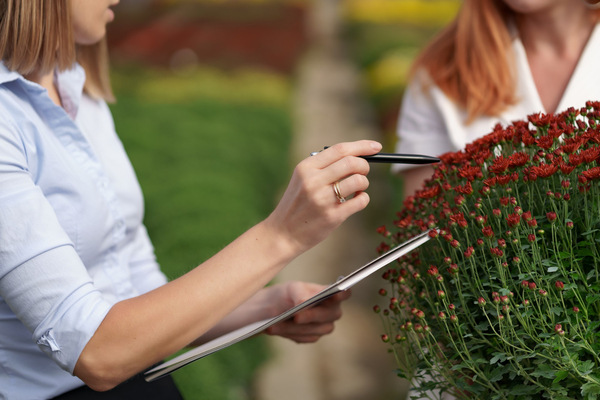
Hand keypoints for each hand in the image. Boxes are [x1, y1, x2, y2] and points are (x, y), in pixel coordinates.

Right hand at [265, 140, 381, 255]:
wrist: (283, 233)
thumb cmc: (297, 204)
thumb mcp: (302, 179)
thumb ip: (324, 166)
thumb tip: (356, 156)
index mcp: (306, 168)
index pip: (339, 149)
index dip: (361, 146)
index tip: (375, 146)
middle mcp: (313, 181)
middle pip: (351, 163)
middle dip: (364, 165)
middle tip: (364, 171)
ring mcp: (323, 199)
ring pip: (358, 181)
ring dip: (364, 183)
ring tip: (357, 188)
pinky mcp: (332, 216)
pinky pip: (360, 201)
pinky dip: (363, 198)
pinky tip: (355, 200)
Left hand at [265, 281, 350, 342]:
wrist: (273, 310)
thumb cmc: (287, 294)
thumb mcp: (291, 288)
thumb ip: (300, 293)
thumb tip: (304, 302)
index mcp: (331, 294)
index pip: (344, 293)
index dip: (342, 293)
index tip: (335, 293)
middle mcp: (332, 311)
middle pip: (328, 315)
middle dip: (311, 315)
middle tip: (296, 316)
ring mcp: (324, 326)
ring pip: (314, 329)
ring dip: (294, 327)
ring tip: (274, 323)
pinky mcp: (312, 337)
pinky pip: (303, 337)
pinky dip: (288, 333)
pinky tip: (273, 328)